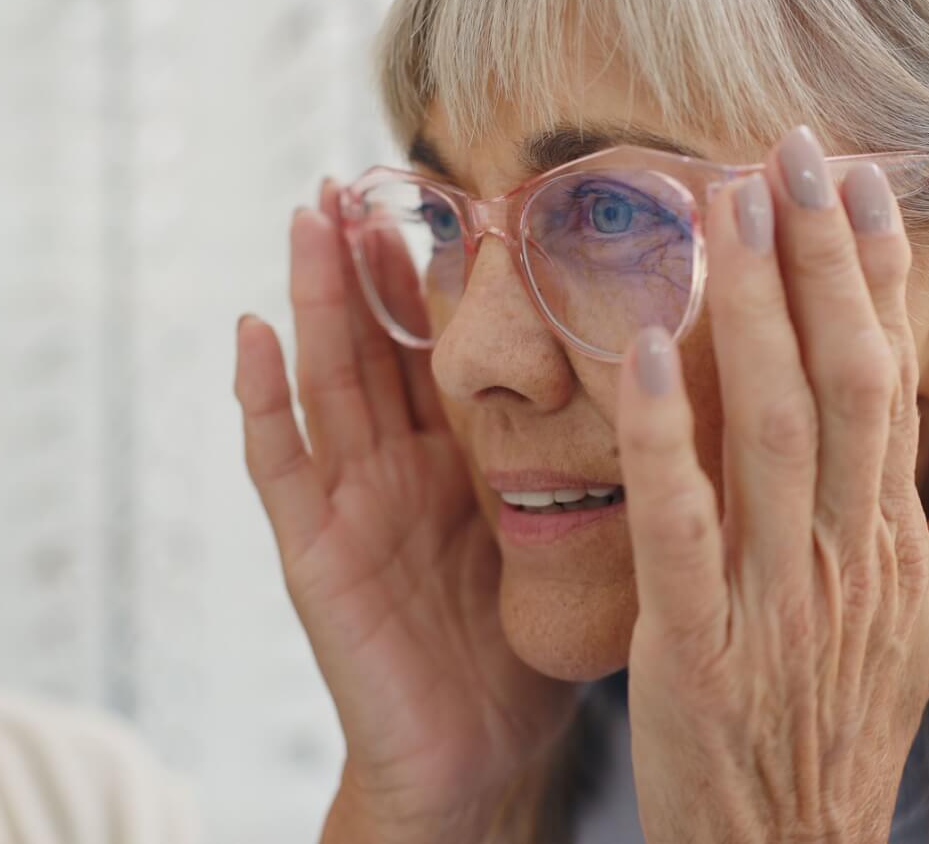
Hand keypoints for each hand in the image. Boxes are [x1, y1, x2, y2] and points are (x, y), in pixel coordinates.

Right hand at [235, 182, 574, 843]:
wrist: (480, 758)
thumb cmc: (529, 650)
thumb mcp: (564, 532)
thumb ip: (587, 454)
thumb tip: (677, 357)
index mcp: (466, 457)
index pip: (451, 344)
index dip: (447, 270)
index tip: (462, 186)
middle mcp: (403, 466)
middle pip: (380, 342)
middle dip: (369, 259)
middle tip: (363, 171)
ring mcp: (352, 504)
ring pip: (327, 379)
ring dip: (314, 297)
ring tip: (311, 214)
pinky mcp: (316, 555)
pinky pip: (280, 469)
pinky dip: (260, 402)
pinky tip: (251, 334)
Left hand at [615, 128, 928, 842]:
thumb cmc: (841, 728)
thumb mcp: (926, 634)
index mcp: (892, 542)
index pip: (893, 380)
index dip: (875, 276)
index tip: (856, 180)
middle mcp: (846, 553)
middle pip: (843, 380)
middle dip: (818, 260)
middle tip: (790, 148)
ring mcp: (775, 596)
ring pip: (772, 430)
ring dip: (751, 314)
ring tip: (725, 207)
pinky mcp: (696, 642)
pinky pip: (681, 524)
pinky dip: (665, 438)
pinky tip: (640, 352)